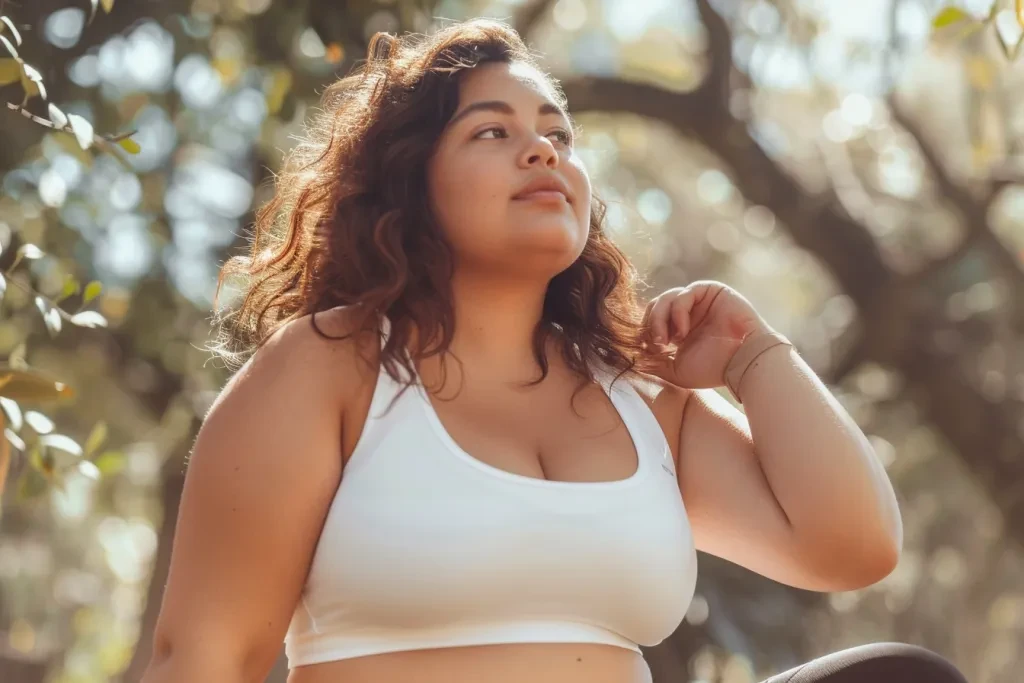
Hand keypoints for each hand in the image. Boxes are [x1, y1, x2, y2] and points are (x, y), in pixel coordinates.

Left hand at [641, 281, 772, 388]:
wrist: (743, 362)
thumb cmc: (714, 369)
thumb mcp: (676, 370)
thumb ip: (654, 363)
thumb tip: (631, 360)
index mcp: (678, 329)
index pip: (650, 321)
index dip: (643, 333)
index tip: (645, 352)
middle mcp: (687, 312)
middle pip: (654, 307)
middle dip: (650, 326)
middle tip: (655, 346)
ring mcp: (698, 300)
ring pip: (665, 299)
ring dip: (660, 320)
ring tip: (670, 341)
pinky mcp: (710, 290)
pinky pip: (683, 294)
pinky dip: (677, 313)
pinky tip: (683, 332)